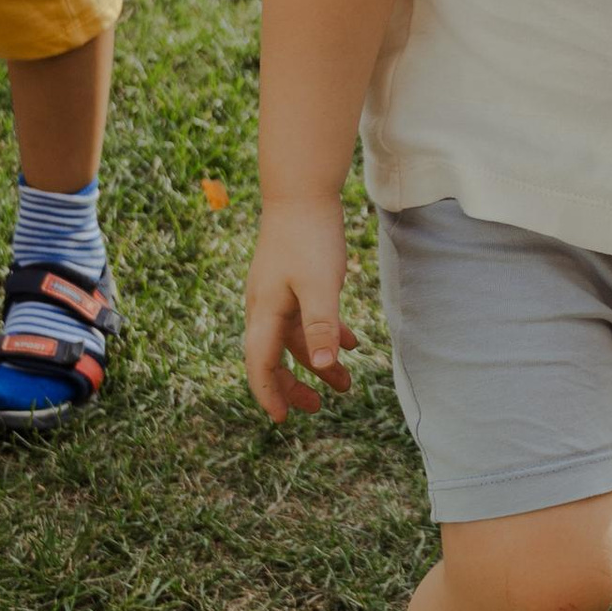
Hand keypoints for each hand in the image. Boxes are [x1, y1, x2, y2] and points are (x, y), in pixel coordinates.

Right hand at [243, 197, 354, 418]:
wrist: (302, 190)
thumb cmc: (309, 236)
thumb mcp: (320, 285)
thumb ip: (321, 327)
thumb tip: (321, 369)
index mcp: (265, 312)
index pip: (260, 364)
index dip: (270, 394)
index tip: (283, 420)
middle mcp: (265, 306)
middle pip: (273, 357)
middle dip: (294, 386)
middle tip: (317, 408)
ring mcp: (278, 293)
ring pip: (294, 339)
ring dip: (317, 362)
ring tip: (344, 384)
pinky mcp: (292, 281)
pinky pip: (306, 318)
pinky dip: (326, 335)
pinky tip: (351, 342)